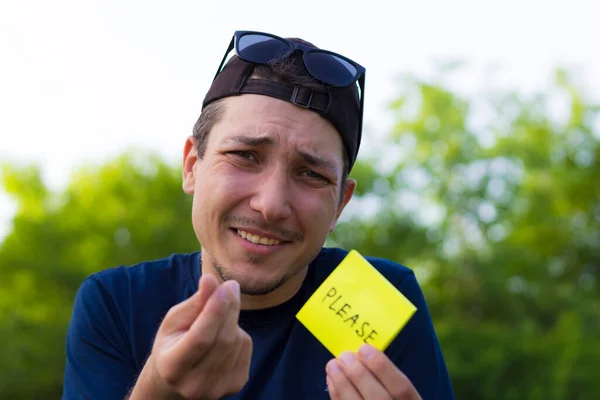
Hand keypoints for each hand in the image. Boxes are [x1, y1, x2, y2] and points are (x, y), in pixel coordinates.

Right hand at [130, 274, 251, 399]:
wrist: (178, 380)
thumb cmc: (173, 343)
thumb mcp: (175, 321)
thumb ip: (195, 302)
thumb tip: (210, 279)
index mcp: (172, 368)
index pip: (201, 338)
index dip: (216, 310)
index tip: (226, 285)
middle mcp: (195, 385)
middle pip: (224, 340)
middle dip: (230, 307)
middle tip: (231, 285)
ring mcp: (218, 389)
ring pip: (237, 341)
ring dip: (232, 320)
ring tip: (218, 318)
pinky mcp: (236, 384)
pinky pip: (246, 348)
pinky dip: (239, 333)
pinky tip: (225, 334)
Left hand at [326, 344, 420, 399]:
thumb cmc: (393, 397)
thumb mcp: (400, 391)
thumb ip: (388, 377)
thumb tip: (363, 354)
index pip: (401, 388)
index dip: (383, 367)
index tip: (364, 348)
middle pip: (378, 398)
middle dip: (359, 375)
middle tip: (345, 355)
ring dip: (342, 384)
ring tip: (333, 364)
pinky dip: (337, 394)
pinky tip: (332, 379)